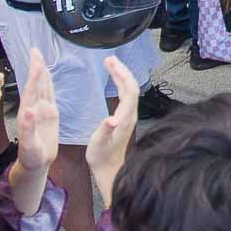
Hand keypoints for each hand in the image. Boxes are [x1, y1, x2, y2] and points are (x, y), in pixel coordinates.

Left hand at [12, 50, 59, 178]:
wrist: (36, 164)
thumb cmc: (31, 157)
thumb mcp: (30, 146)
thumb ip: (28, 129)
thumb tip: (28, 111)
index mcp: (27, 113)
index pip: (32, 90)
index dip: (34, 75)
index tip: (36, 61)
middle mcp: (33, 109)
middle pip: (35, 84)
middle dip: (35, 68)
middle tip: (35, 51)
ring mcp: (41, 111)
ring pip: (41, 88)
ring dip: (41, 73)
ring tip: (39, 58)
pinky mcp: (48, 114)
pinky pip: (49, 95)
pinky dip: (48, 84)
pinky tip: (47, 76)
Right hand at [84, 57, 140, 206]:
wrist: (110, 170)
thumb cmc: (102, 158)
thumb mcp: (99, 144)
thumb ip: (105, 130)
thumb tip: (110, 119)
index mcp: (125, 118)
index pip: (129, 90)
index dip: (122, 74)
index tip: (110, 63)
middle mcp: (130, 115)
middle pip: (131, 87)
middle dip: (122, 70)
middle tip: (109, 59)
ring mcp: (129, 117)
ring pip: (130, 90)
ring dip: (121, 75)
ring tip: (110, 64)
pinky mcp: (125, 119)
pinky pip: (126, 96)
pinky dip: (120, 84)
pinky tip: (114, 80)